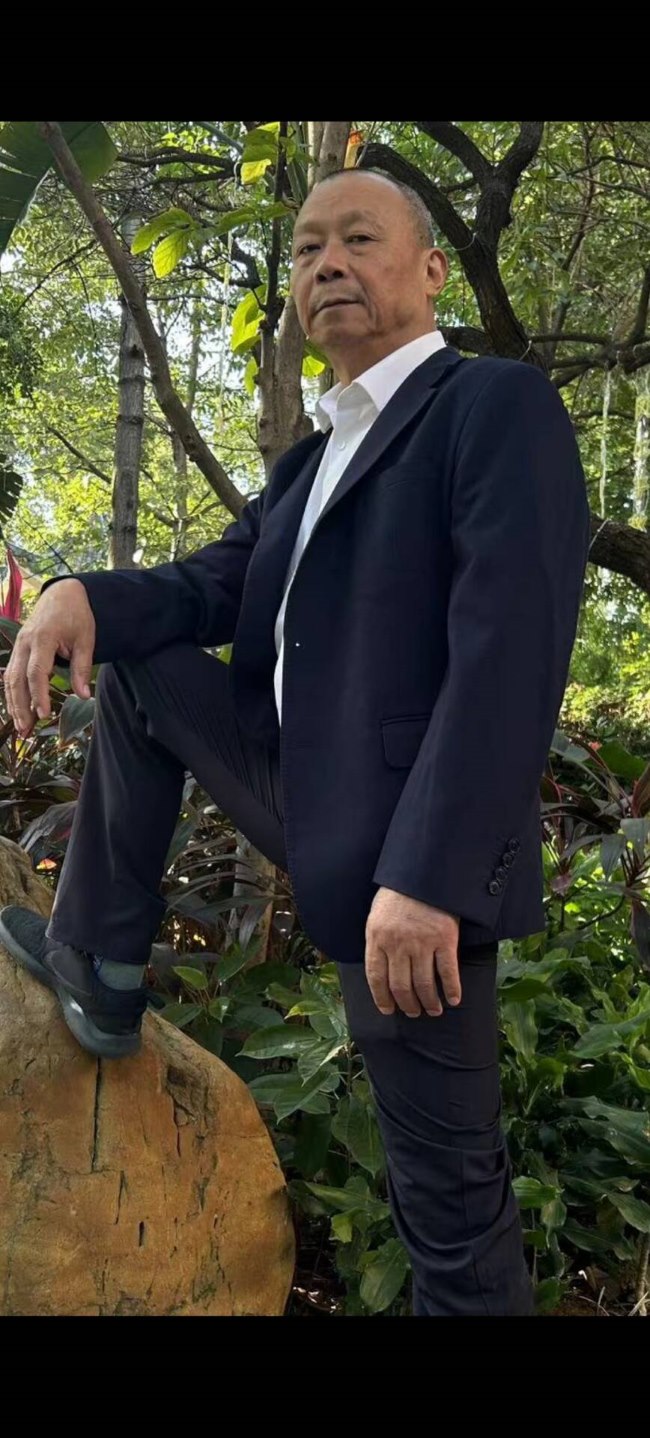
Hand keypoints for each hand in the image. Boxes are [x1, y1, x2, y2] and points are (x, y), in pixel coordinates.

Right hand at [3, 579, 95, 737]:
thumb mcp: (86, 639)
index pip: (37, 671)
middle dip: (20, 706)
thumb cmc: (77, 616)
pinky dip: (13, 693)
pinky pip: (11, 674)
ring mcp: (19, 645)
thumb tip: (83, 696)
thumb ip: (81, 668)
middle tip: (26, 730)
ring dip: (14, 704)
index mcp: (43, 638)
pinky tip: (17, 711)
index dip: (38, 695)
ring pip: (10, 678)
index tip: (44, 714)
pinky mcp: (18, 649)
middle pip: (17, 678)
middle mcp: (25, 642)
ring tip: (21, 727)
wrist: (63, 594)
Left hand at [364, 886, 460, 1017]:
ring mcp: (422, 943)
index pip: (376, 978)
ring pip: (423, 984)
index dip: (382, 998)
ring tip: (433, 1010)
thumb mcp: (377, 915)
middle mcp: (397, 944)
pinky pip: (448, 972)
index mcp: (377, 938)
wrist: (424, 873)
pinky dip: (451, 989)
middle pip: (400, 986)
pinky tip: (453, 1000)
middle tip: (413, 1012)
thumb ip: (377, 941)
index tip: (388, 1010)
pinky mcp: (445, 939)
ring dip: (429, 1002)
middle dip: (407, 1005)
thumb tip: (380, 969)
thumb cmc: (398, 893)